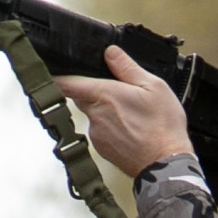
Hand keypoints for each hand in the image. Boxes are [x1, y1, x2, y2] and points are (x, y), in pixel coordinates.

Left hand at [52, 45, 192, 175]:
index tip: (51, 71)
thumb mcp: (153, 87)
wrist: (166, 165)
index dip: (56, 75)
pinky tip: (131, 130)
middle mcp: (95, 115)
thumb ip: (127, 68)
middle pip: (81, 97)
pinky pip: (100, 132)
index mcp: (104, 95)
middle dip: (93, 91)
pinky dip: (111, 128)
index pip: (66, 82)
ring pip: (93, 115)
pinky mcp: (102, 149)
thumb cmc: (163, 127)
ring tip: (132, 116)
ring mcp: (97, 135)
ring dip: (105, 111)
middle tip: (117, 92)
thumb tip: (111, 53)